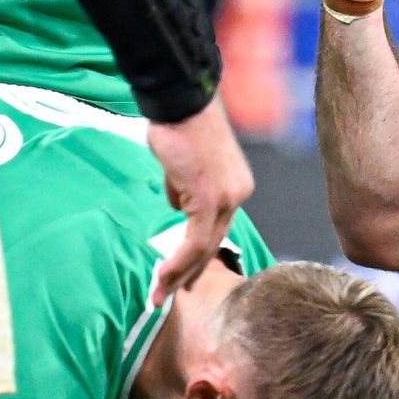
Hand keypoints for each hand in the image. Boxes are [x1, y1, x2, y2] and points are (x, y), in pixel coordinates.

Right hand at [148, 96, 254, 305]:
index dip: (198, 254)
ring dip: (179, 274)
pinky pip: (194, 240)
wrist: (181, 103)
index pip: (217, 228)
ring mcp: (227, 197)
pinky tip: (164, 278)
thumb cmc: (178, 127)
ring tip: (159, 295)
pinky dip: (178, 262)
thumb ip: (183, 188)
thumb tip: (177, 202)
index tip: (180, 273)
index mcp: (236, 186)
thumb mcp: (183, 166)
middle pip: (214, 242)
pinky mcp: (209, 199)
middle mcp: (239, 194)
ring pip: (204, 247)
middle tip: (170, 294)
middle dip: (190, 272)